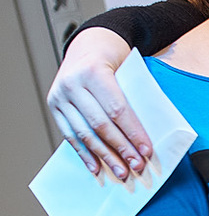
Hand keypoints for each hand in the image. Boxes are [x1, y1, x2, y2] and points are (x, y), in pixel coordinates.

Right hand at [47, 26, 151, 178]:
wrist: (87, 44)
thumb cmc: (113, 58)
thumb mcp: (126, 69)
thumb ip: (133, 97)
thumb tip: (146, 134)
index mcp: (93, 71)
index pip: (116, 109)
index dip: (132, 132)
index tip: (146, 150)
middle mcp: (72, 84)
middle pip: (100, 124)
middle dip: (121, 149)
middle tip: (136, 166)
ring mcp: (60, 96)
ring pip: (84, 133)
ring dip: (104, 156)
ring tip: (121, 171)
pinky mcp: (55, 106)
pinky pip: (70, 135)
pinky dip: (84, 153)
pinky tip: (96, 168)